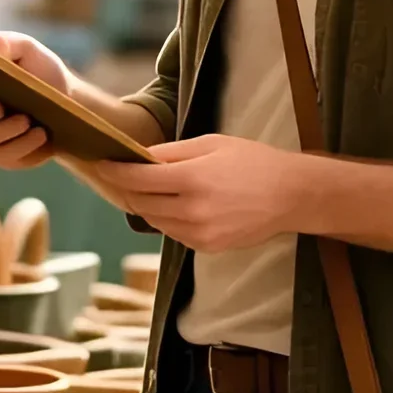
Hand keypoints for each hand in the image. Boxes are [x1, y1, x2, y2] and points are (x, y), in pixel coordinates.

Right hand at [0, 31, 71, 170]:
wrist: (70, 101)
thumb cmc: (40, 71)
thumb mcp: (27, 49)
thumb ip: (6, 42)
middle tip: (0, 107)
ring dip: (4, 132)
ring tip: (28, 120)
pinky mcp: (5, 157)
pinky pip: (6, 158)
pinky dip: (24, 146)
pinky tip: (41, 134)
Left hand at [94, 135, 305, 252]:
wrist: (290, 195)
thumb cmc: (253, 162)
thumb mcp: (212, 144)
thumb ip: (171, 152)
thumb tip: (139, 156)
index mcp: (193, 178)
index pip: (138, 180)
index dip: (114, 172)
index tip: (101, 164)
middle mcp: (192, 210)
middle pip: (140, 203)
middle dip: (126, 189)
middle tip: (121, 175)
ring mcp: (199, 233)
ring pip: (154, 221)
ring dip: (146, 205)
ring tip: (151, 189)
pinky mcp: (207, 247)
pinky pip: (173, 234)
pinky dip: (167, 220)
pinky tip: (177, 206)